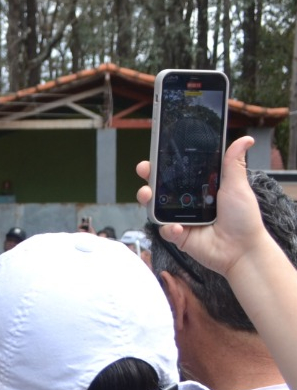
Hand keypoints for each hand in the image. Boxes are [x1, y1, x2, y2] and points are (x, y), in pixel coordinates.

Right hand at [136, 136, 275, 279]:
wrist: (243, 249)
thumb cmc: (243, 218)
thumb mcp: (237, 186)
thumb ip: (233, 163)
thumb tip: (244, 139)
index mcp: (198, 188)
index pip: (176, 173)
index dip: (162, 164)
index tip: (155, 155)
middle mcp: (186, 202)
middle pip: (159, 187)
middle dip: (148, 178)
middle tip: (145, 171)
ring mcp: (180, 218)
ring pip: (155, 207)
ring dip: (147, 200)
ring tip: (147, 195)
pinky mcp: (178, 236)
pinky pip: (165, 229)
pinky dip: (169, 228)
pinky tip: (179, 227)